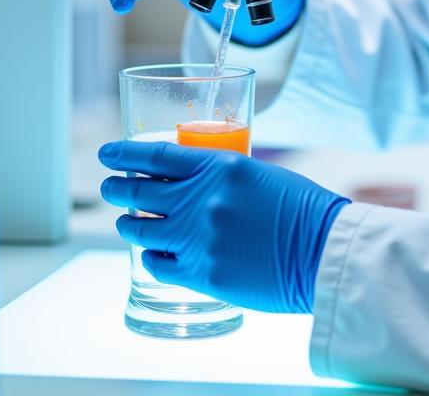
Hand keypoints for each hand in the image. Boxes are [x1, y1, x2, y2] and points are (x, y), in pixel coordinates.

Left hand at [99, 140, 349, 313]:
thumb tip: (192, 183)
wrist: (322, 250)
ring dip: (128, 224)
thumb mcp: (258, 175)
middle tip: (109, 186)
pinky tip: (152, 252)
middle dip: (117, 188)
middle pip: (140, 192)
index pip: (157, 156)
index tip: (106, 153)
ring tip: (125, 221)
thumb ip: (221, 177)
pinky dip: (151, 256)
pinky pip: (158, 263)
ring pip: (141, 230)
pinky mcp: (201, 274)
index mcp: (220, 167)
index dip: (125, 153)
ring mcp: (198, 238)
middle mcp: (202, 200)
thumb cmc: (300, 209)